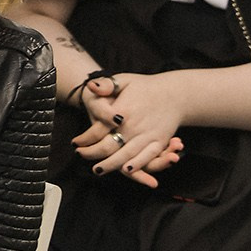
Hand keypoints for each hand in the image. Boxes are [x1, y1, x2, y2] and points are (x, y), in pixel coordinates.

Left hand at [71, 70, 187, 188]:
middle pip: (109, 146)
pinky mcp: (159, 142)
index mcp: (123, 110)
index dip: (85, 139)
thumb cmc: (145, 87)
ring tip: (98, 170)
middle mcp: (134, 126)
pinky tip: (126, 170)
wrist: (175, 94)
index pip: (99, 129)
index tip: (76, 143)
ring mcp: (148, 135)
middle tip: (81, 155)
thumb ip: (106, 84)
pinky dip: (136, 166)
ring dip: (111, 165)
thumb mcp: (124, 80)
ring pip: (126, 155)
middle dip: (93, 153)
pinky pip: (146, 158)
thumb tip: (91, 86)